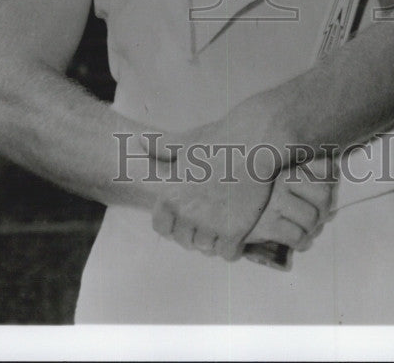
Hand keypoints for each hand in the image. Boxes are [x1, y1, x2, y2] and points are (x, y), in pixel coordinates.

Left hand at [149, 139, 273, 260]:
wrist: (253, 143)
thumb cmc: (220, 139)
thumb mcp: (186, 141)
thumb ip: (161, 146)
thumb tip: (140, 141)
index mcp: (171, 195)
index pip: (161, 228)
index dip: (173, 224)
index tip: (184, 219)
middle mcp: (186, 214)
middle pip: (184, 240)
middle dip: (194, 232)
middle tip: (208, 221)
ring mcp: (210, 226)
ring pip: (206, 249)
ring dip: (213, 241)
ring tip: (223, 226)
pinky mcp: (234, 232)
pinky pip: (227, 254)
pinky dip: (231, 248)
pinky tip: (237, 234)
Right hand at [245, 156, 336, 252]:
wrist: (223, 210)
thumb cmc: (256, 192)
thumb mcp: (278, 172)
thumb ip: (307, 168)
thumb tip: (332, 176)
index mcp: (286, 161)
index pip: (327, 168)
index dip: (330, 184)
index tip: (322, 193)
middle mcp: (280, 178)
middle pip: (324, 196)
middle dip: (323, 211)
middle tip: (315, 216)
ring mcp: (273, 201)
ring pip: (312, 219)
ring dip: (311, 229)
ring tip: (303, 228)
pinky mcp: (266, 224)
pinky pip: (298, 236)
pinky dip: (301, 242)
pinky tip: (296, 240)